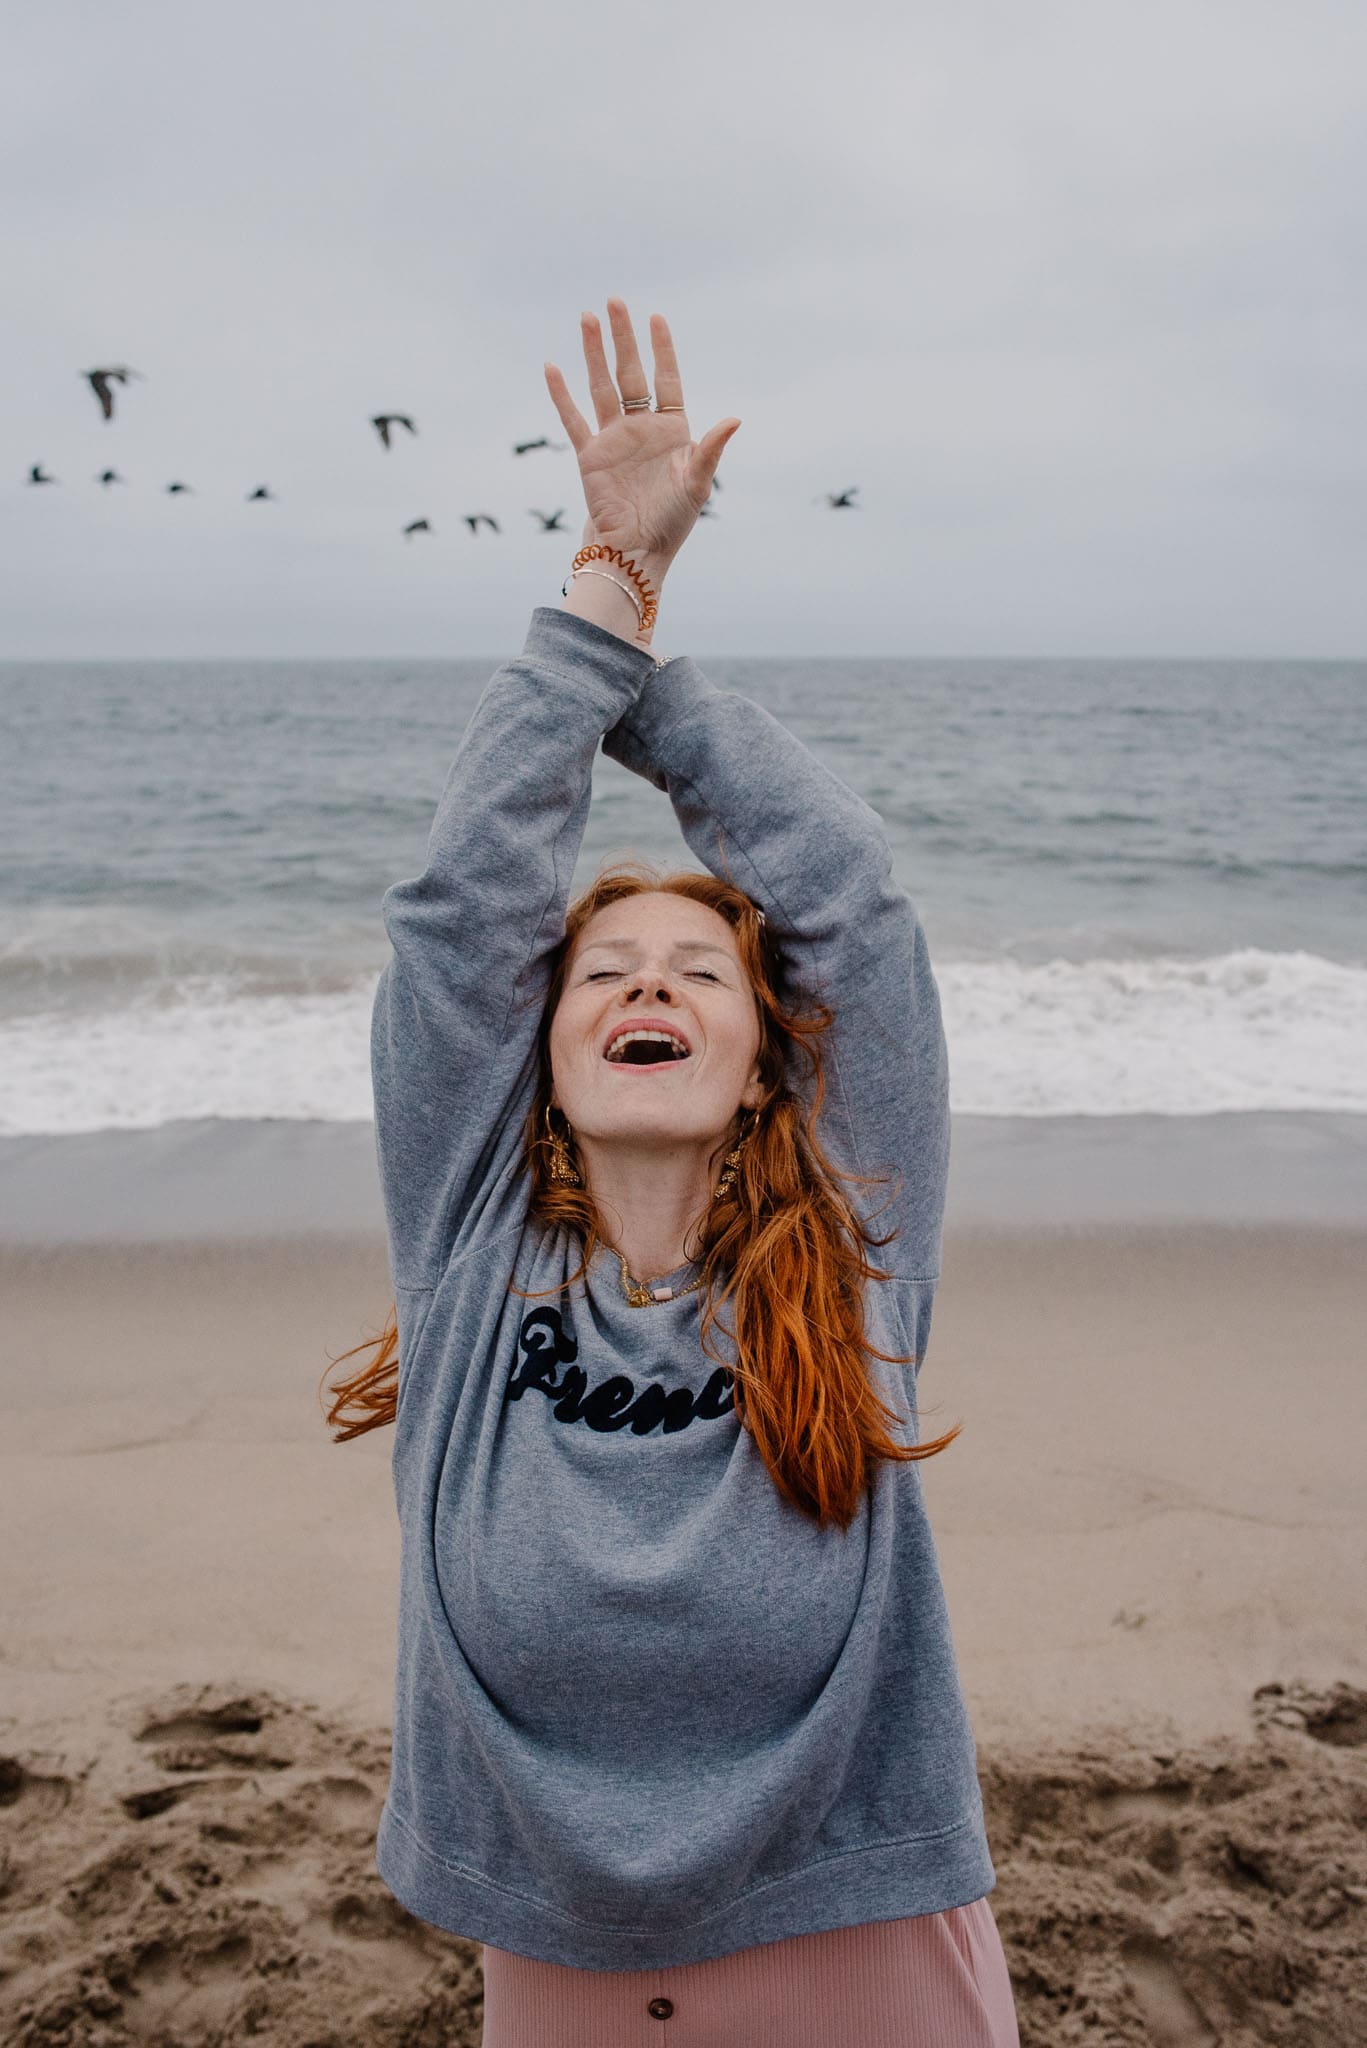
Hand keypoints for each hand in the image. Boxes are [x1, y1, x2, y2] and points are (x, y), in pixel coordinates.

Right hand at [545, 298, 738, 573]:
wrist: (636, 552)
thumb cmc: (672, 522)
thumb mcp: (697, 483)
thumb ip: (711, 449)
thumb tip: (735, 419)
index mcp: (672, 431)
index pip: (666, 380)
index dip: (662, 350)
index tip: (656, 318)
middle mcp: (641, 429)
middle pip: (631, 373)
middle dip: (623, 338)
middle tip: (615, 302)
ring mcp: (614, 439)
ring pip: (602, 386)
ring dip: (593, 353)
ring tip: (586, 317)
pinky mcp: (590, 455)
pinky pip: (574, 419)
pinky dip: (562, 395)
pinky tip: (552, 367)